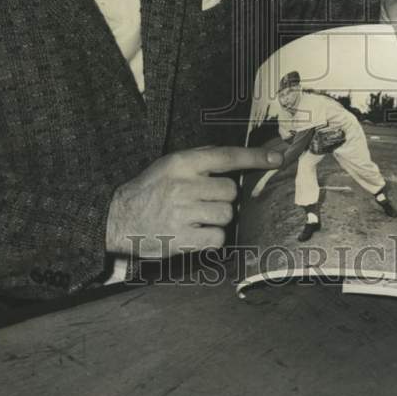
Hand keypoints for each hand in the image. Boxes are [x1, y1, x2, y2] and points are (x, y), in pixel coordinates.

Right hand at [105, 145, 282, 258]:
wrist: (119, 220)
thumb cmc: (150, 190)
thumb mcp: (169, 164)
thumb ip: (200, 158)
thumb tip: (235, 158)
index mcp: (182, 163)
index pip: (226, 156)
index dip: (255, 157)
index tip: (277, 159)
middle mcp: (184, 185)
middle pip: (230, 191)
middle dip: (223, 198)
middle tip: (203, 201)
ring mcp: (183, 213)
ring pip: (226, 215)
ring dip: (217, 218)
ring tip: (196, 217)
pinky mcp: (183, 239)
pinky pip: (218, 237)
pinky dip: (212, 238)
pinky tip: (195, 233)